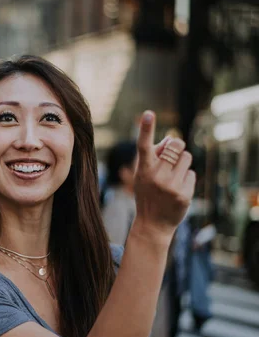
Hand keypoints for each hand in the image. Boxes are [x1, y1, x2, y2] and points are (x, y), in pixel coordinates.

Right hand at [133, 111, 194, 237]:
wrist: (152, 223)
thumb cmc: (148, 193)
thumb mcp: (144, 174)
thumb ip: (154, 154)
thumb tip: (171, 140)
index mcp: (143, 169)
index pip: (143, 145)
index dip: (146, 128)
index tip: (148, 113)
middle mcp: (156, 175)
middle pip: (176, 144)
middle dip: (177, 146)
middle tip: (172, 156)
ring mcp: (171, 185)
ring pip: (186, 157)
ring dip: (182, 163)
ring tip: (173, 177)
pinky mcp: (184, 193)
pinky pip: (191, 173)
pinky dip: (186, 178)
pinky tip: (177, 189)